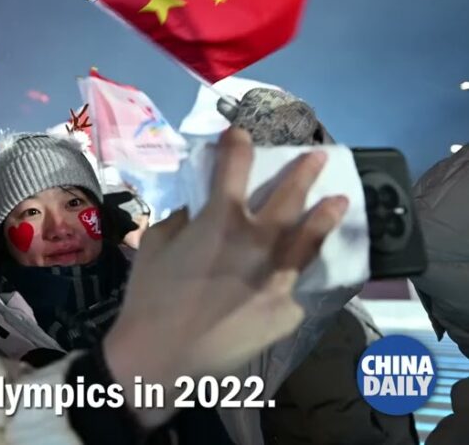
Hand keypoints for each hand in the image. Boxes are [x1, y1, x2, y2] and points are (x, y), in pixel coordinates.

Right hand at [104, 127, 346, 427]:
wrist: (162, 356)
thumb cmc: (149, 296)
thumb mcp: (155, 245)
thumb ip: (182, 221)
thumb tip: (197, 214)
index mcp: (220, 219)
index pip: (233, 166)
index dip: (237, 144)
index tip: (240, 134)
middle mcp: (259, 240)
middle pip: (289, 195)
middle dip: (304, 171)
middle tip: (318, 157)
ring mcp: (279, 277)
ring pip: (310, 239)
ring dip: (326, 215)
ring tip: (340, 200)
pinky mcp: (287, 310)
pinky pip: (292, 288)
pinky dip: (289, 279)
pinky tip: (291, 276)